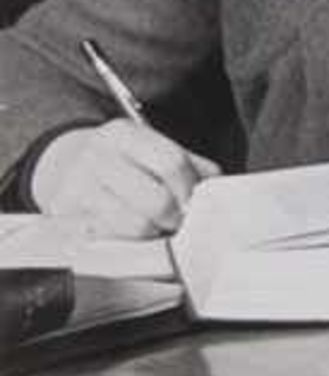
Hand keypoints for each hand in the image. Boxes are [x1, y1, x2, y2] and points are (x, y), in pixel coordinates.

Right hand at [30, 120, 221, 238]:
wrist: (64, 165)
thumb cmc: (121, 160)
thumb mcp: (152, 148)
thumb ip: (190, 165)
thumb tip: (217, 190)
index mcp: (123, 133)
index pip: (172, 162)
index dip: (190, 188)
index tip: (196, 202)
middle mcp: (96, 156)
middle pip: (156, 199)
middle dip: (175, 217)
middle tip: (178, 221)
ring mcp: (77, 187)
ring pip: (135, 225)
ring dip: (154, 233)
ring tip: (156, 227)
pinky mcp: (65, 217)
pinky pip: (112, 239)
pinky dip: (128, 241)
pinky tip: (130, 232)